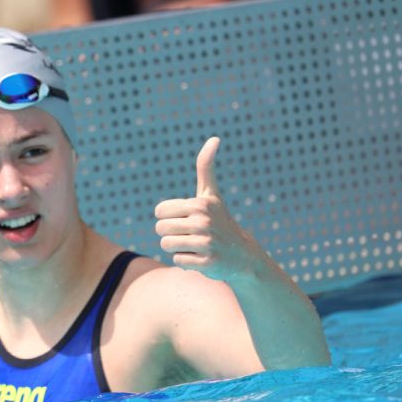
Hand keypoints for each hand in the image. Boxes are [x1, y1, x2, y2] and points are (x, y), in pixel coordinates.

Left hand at [154, 137, 260, 280]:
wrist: (242, 255)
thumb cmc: (220, 221)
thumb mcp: (212, 194)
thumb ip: (206, 167)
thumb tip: (214, 138)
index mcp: (200, 204)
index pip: (159, 212)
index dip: (169, 218)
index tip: (187, 220)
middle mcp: (203, 222)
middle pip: (160, 229)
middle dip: (171, 234)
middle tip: (191, 236)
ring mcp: (206, 243)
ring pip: (166, 245)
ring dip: (177, 249)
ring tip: (196, 247)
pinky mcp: (207, 262)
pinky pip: (177, 261)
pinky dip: (185, 262)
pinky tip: (202, 258)